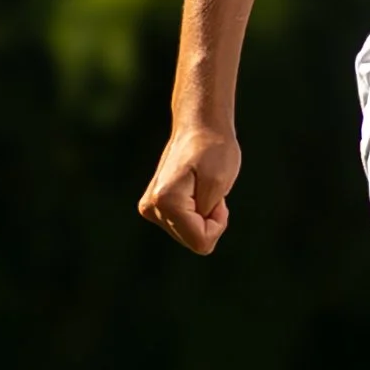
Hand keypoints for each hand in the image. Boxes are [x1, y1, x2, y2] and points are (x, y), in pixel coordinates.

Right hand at [139, 125, 240, 255]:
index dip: (218, 224)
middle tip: (210, 191)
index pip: (201, 242)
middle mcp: (152, 207)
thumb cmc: (214, 149)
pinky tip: (193, 191)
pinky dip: (194, 213)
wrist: (199, 127)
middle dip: (209, 220)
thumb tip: (197, 237)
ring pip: (188, 235)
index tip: (219, 199)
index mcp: (166, 201)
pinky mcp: (153, 207)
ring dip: (202, 215)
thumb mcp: (219, 183)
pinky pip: (182, 226)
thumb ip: (207, 216)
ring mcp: (150, 208)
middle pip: (193, 240)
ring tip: (201, 188)